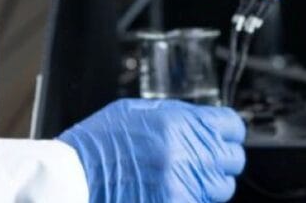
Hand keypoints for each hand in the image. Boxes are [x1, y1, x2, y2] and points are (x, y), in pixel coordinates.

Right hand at [57, 99, 246, 202]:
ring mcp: (182, 186)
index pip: (232, 127)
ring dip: (207, 184)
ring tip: (180, 178)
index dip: (226, 132)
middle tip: (198, 160)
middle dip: (218, 159)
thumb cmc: (99, 144)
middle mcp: (185, 154)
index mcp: (178, 123)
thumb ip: (178, 115)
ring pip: (222, 188)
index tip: (222, 136)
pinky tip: (169, 192)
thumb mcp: (138, 111)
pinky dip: (190, 199)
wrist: (73, 178)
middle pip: (232, 159)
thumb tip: (205, 120)